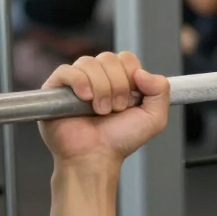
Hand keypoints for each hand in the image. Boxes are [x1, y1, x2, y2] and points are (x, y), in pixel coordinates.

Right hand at [39, 52, 169, 167]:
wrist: (96, 157)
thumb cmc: (120, 141)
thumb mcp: (153, 119)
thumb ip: (161, 91)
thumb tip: (142, 71)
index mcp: (119, 80)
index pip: (126, 59)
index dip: (131, 76)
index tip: (131, 100)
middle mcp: (97, 78)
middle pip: (109, 58)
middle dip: (118, 85)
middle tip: (115, 110)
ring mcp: (76, 82)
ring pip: (89, 62)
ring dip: (101, 89)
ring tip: (100, 111)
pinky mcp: (55, 88)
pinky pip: (67, 70)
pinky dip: (79, 82)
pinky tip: (86, 99)